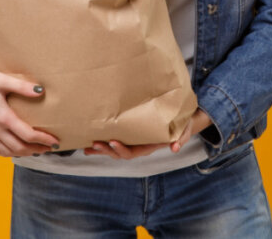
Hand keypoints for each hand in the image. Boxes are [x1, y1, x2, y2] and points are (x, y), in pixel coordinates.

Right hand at [0, 61, 58, 157]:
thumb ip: (22, 87)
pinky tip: (14, 150)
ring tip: (35, 150)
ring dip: (23, 153)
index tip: (55, 141)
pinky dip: (8, 153)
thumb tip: (41, 91)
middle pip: (19, 147)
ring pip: (7, 152)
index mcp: (2, 117)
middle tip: (49, 148)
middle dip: (36, 149)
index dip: (43, 140)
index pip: (28, 135)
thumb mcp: (1, 80)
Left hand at [83, 108, 213, 158]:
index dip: (122, 149)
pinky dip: (102, 141)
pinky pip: (114, 139)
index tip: (112, 141)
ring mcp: (133, 140)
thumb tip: (175, 148)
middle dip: (106, 150)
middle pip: (119, 153)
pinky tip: (89, 140)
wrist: (180, 119)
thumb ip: (181, 138)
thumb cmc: (181, 124)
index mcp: (148, 146)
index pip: (133, 152)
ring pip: (114, 148)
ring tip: (86, 147)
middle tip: (94, 144)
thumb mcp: (185, 130)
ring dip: (100, 148)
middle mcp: (138, 146)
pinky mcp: (129, 133)